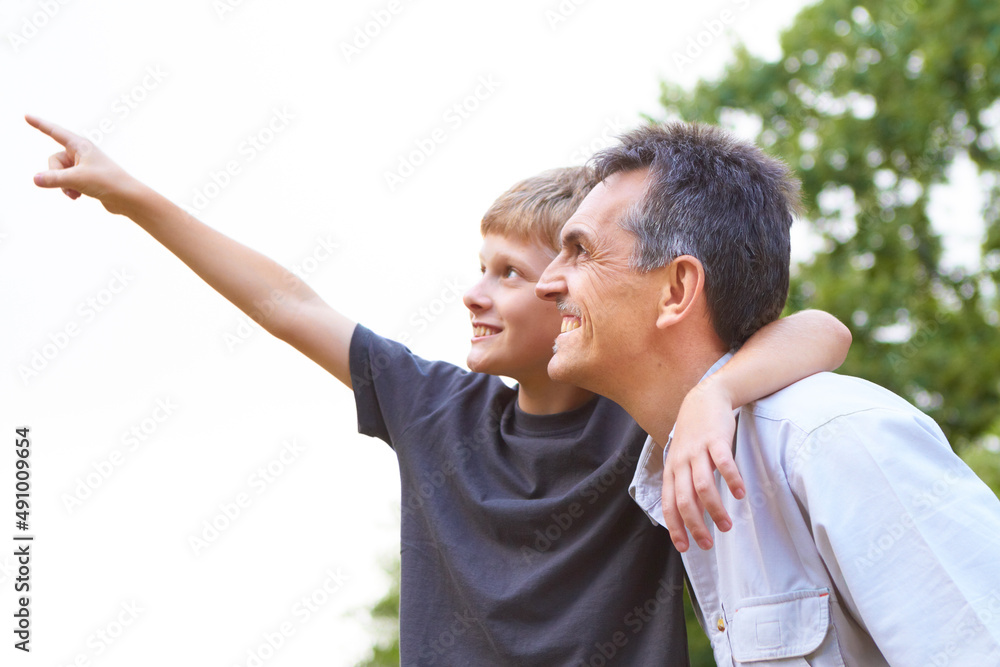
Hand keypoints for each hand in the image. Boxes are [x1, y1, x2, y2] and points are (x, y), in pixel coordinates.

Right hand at [25, 114, 136, 214]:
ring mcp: (83, 165)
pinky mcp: (86, 178)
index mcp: (80, 145)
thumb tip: (36, 179)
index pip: (54, 132)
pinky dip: (70, 189)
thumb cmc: (107, 182)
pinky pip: (67, 181)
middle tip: (71, 183)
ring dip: (64, 185)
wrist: (128, 198)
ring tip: (76, 192)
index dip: (39, 124)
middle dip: (56, 174)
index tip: (26, 116)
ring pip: (60, 173)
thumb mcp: (76, 179)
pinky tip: (78, 196)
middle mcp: (81, 152)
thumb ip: (54, 178)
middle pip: (54, 160)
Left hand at [662, 378, 744, 551]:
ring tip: (728, 526)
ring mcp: (698, 451)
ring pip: (703, 486)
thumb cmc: (694, 435)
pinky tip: (740, 494)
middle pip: (685, 500)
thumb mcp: (682, 459)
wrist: (704, 398)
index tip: (685, 548)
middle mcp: (681, 462)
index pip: (669, 504)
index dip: (676, 527)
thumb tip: (691, 515)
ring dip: (715, 509)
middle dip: (696, 526)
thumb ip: (685, 484)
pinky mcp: (716, 440)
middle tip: (708, 544)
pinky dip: (732, 480)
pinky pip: (724, 463)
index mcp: (672, 470)